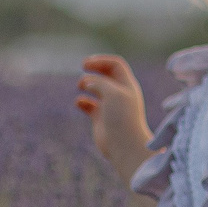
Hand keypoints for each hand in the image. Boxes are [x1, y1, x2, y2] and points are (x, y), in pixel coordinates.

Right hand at [74, 55, 150, 182]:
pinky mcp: (100, 119)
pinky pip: (89, 105)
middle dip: (94, 69)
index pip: (115, 64)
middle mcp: (119, 95)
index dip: (100, 61)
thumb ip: (100, 82)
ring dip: (87, 83)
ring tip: (81, 86)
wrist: (124, 146)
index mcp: (127, 86)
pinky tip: (80, 103)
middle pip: (106, 74)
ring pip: (97, 88)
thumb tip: (87, 81)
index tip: (85, 64)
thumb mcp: (113, 93)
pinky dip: (82, 102)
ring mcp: (109, 106)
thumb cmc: (122, 118)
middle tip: (83, 69)